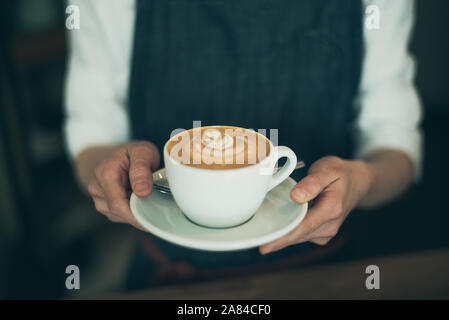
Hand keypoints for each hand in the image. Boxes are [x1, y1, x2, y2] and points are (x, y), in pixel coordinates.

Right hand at [86, 141, 159, 230]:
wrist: (120, 156)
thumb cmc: (132, 154)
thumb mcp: (142, 151)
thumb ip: (141, 168)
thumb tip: (143, 191)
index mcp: (105, 174)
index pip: (117, 203)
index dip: (135, 215)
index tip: (152, 221)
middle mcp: (97, 188)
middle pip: (119, 212)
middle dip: (139, 213)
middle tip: (158, 208)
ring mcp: (99, 199)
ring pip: (120, 216)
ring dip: (136, 211)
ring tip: (146, 196)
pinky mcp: (105, 207)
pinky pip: (121, 216)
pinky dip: (133, 212)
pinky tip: (139, 201)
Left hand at [260, 156, 374, 253]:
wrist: (357, 182)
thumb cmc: (340, 174)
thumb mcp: (328, 169)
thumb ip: (312, 182)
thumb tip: (296, 197)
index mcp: (331, 209)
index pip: (303, 226)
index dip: (283, 237)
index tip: (265, 244)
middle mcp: (330, 225)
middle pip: (298, 235)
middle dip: (276, 239)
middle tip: (254, 242)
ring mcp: (326, 231)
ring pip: (298, 237)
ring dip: (281, 236)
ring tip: (261, 235)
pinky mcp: (320, 233)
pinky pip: (301, 234)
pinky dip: (288, 232)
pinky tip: (276, 227)